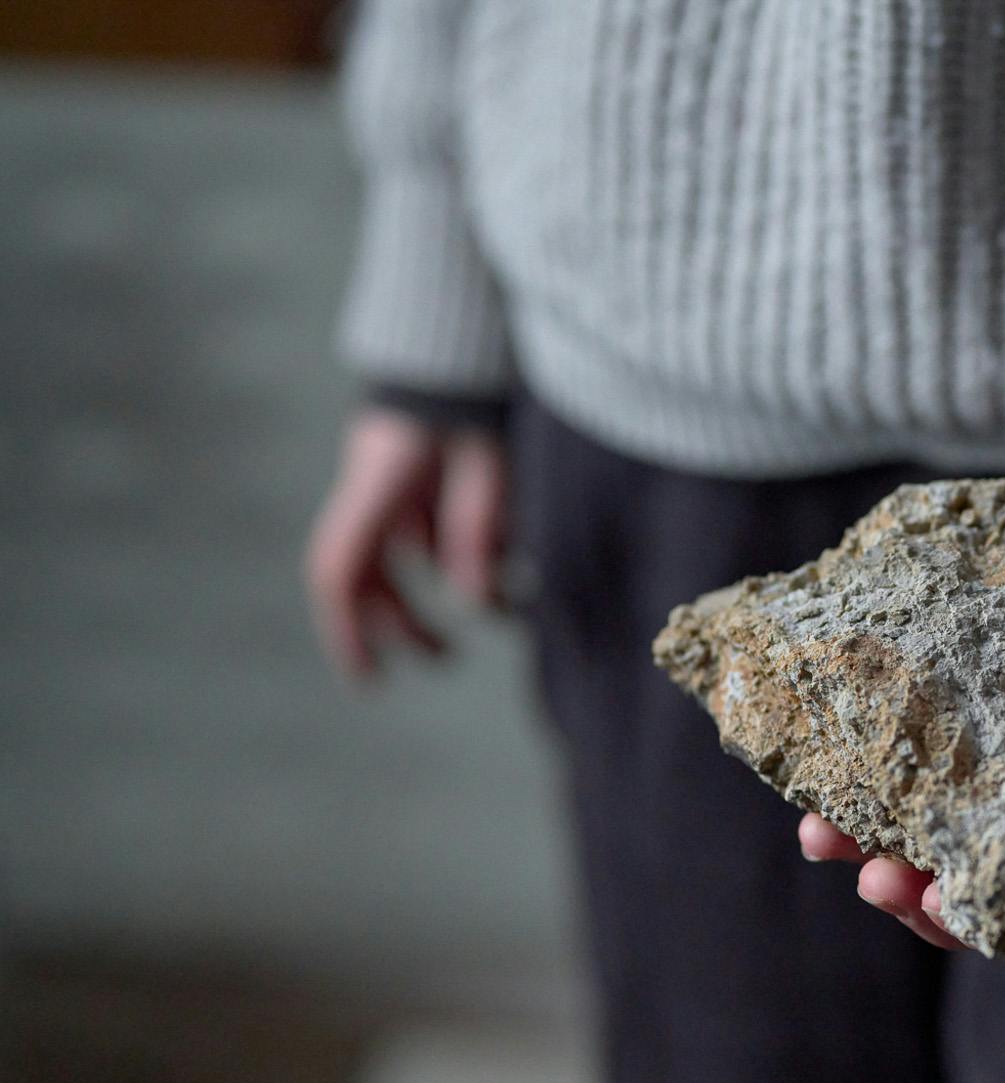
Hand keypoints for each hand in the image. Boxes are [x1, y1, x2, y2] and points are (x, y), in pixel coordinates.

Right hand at [304, 408, 507, 679]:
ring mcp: (394, 478)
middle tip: (446, 661)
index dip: (348, 631)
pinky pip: (426, 530)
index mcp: (378, 482)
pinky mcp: (419, 471)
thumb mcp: (491, 460)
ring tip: (498, 620)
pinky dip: (459, 557)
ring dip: (437, 593)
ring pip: (398, 557)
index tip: (369, 680)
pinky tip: (509, 574)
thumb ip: (479, 528)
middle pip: (368, 573)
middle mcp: (375, 485)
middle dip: (402, 624)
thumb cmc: (482, 390)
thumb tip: (476, 604)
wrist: (468, 324)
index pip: (340, 571)